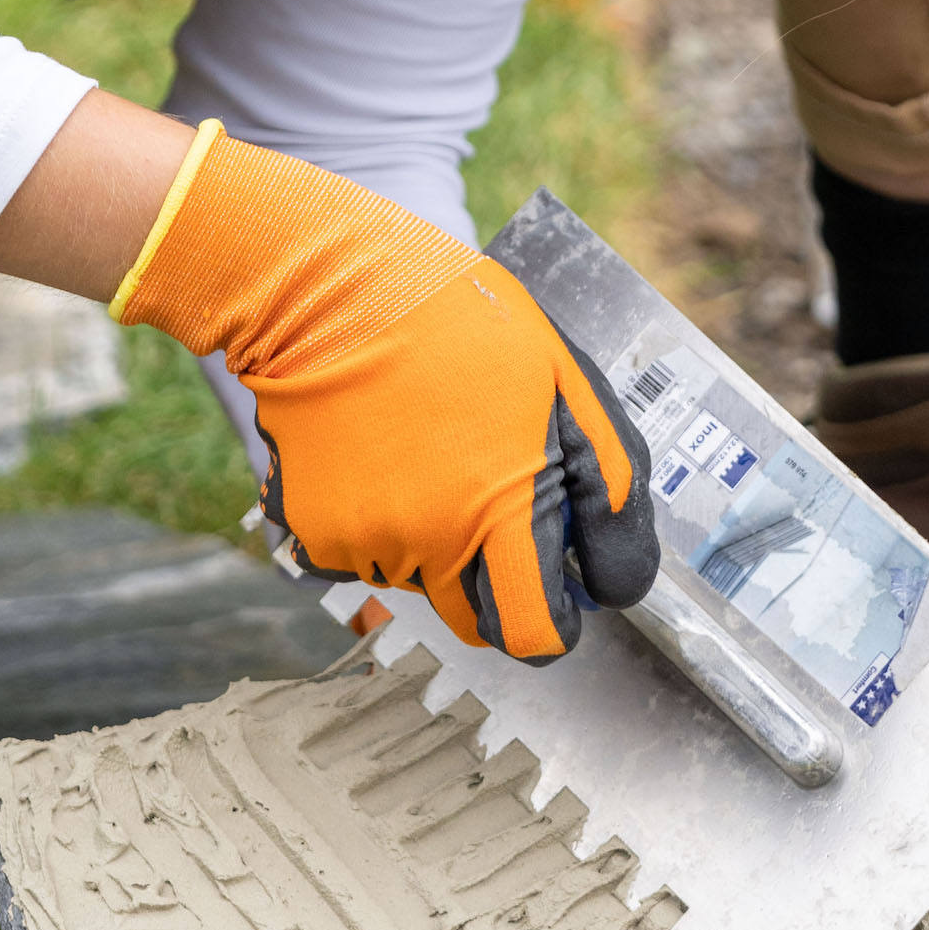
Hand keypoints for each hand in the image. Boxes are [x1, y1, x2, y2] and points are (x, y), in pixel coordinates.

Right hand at [113, 126, 657, 660]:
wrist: (328, 295)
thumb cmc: (462, 328)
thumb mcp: (568, 389)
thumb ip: (607, 493)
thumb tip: (616, 586)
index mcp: (501, 514)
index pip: (535, 634)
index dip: (555, 620)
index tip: (556, 588)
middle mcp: (429, 546)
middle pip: (476, 623)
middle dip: (497, 585)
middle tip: (494, 504)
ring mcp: (366, 543)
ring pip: (419, 585)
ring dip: (435, 545)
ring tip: (429, 453)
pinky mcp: (312, 533)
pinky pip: (362, 556)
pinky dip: (378, 524)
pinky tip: (381, 457)